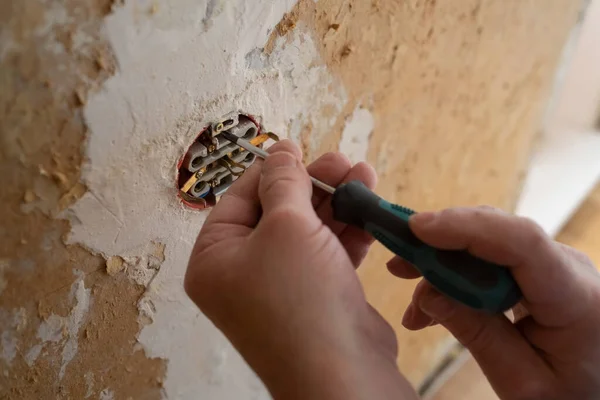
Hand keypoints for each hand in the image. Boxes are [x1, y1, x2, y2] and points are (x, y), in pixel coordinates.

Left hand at [185, 141, 417, 399]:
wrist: (343, 371)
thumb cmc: (300, 297)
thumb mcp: (287, 225)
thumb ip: (283, 182)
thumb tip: (281, 148)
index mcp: (215, 258)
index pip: (238, 199)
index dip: (270, 170)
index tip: (298, 146)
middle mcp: (242, 273)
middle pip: (276, 212)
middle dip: (313, 185)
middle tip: (343, 163)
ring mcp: (280, 287)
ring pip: (306, 231)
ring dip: (336, 205)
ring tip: (365, 177)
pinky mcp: (314, 296)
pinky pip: (325, 254)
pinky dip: (346, 233)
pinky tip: (368, 212)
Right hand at [395, 207, 599, 398]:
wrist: (597, 390)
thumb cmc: (568, 393)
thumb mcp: (521, 380)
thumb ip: (476, 334)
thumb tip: (427, 295)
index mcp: (575, 297)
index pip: (522, 241)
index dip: (466, 227)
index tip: (417, 229)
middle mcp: (568, 267)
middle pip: (497, 234)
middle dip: (441, 244)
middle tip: (397, 266)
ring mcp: (553, 263)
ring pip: (487, 242)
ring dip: (444, 263)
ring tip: (411, 297)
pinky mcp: (538, 269)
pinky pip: (490, 258)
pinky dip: (457, 275)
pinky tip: (431, 304)